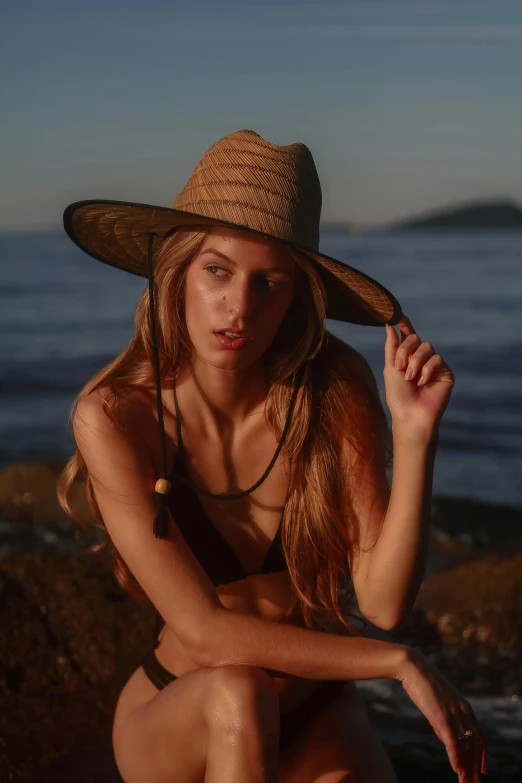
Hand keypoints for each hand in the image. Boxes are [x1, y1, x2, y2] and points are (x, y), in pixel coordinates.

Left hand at [384, 315, 454, 440]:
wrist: (411, 415)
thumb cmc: (398, 396)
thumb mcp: (390, 369)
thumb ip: (391, 347)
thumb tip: (389, 325)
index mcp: (406, 357)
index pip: (407, 335)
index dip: (404, 323)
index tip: (398, 314)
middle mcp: (420, 358)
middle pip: (415, 339)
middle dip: (405, 351)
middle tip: (400, 367)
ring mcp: (434, 365)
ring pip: (426, 347)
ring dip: (415, 362)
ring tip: (410, 378)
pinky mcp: (445, 373)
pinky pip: (437, 360)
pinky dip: (427, 369)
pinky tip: (422, 382)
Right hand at [397, 647, 486, 781]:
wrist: (413, 668)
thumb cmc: (422, 683)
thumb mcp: (437, 704)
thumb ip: (444, 721)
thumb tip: (446, 739)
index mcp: (465, 707)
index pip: (480, 735)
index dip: (482, 754)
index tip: (483, 769)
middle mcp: (464, 711)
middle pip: (476, 744)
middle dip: (476, 766)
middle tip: (474, 782)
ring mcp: (454, 714)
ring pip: (466, 747)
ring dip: (467, 767)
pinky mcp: (443, 717)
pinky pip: (453, 743)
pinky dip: (456, 759)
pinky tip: (457, 771)